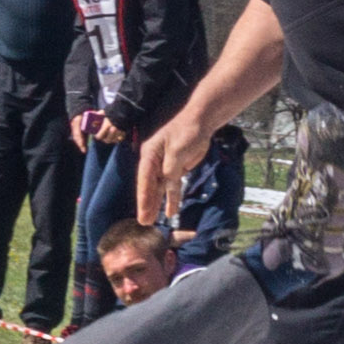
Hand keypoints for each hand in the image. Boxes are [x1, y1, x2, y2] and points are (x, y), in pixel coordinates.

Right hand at [137, 103, 213, 224]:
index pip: (144, 179)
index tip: (142, 214)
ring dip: (157, 203)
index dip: (143, 198)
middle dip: (147, 205)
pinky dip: (171, 197)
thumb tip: (166, 184)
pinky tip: (171, 211)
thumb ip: (171, 169)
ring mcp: (165, 164)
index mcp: (149, 154)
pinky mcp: (176, 166)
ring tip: (152, 221)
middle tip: (144, 223)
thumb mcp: (177, 150)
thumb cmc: (187, 130)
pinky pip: (172, 185)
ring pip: (159, 188)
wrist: (201, 120)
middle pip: (149, 186)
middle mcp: (154, 161)